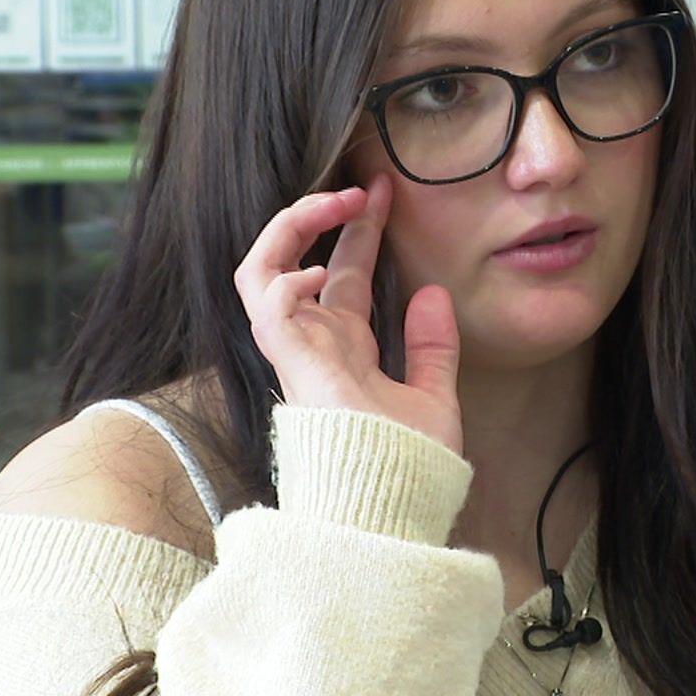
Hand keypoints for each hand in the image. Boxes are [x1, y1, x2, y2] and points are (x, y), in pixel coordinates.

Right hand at [234, 175, 462, 453]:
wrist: (396, 509)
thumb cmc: (410, 467)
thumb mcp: (434, 396)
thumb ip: (433, 349)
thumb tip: (435, 293)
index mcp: (346, 352)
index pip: (344, 276)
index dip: (359, 234)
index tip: (385, 195)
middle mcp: (316, 347)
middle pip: (304, 262)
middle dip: (325, 216)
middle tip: (364, 186)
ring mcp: (298, 355)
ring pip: (261, 274)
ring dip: (291, 229)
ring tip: (335, 204)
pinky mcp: (292, 365)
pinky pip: (265, 307)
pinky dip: (282, 278)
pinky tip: (316, 270)